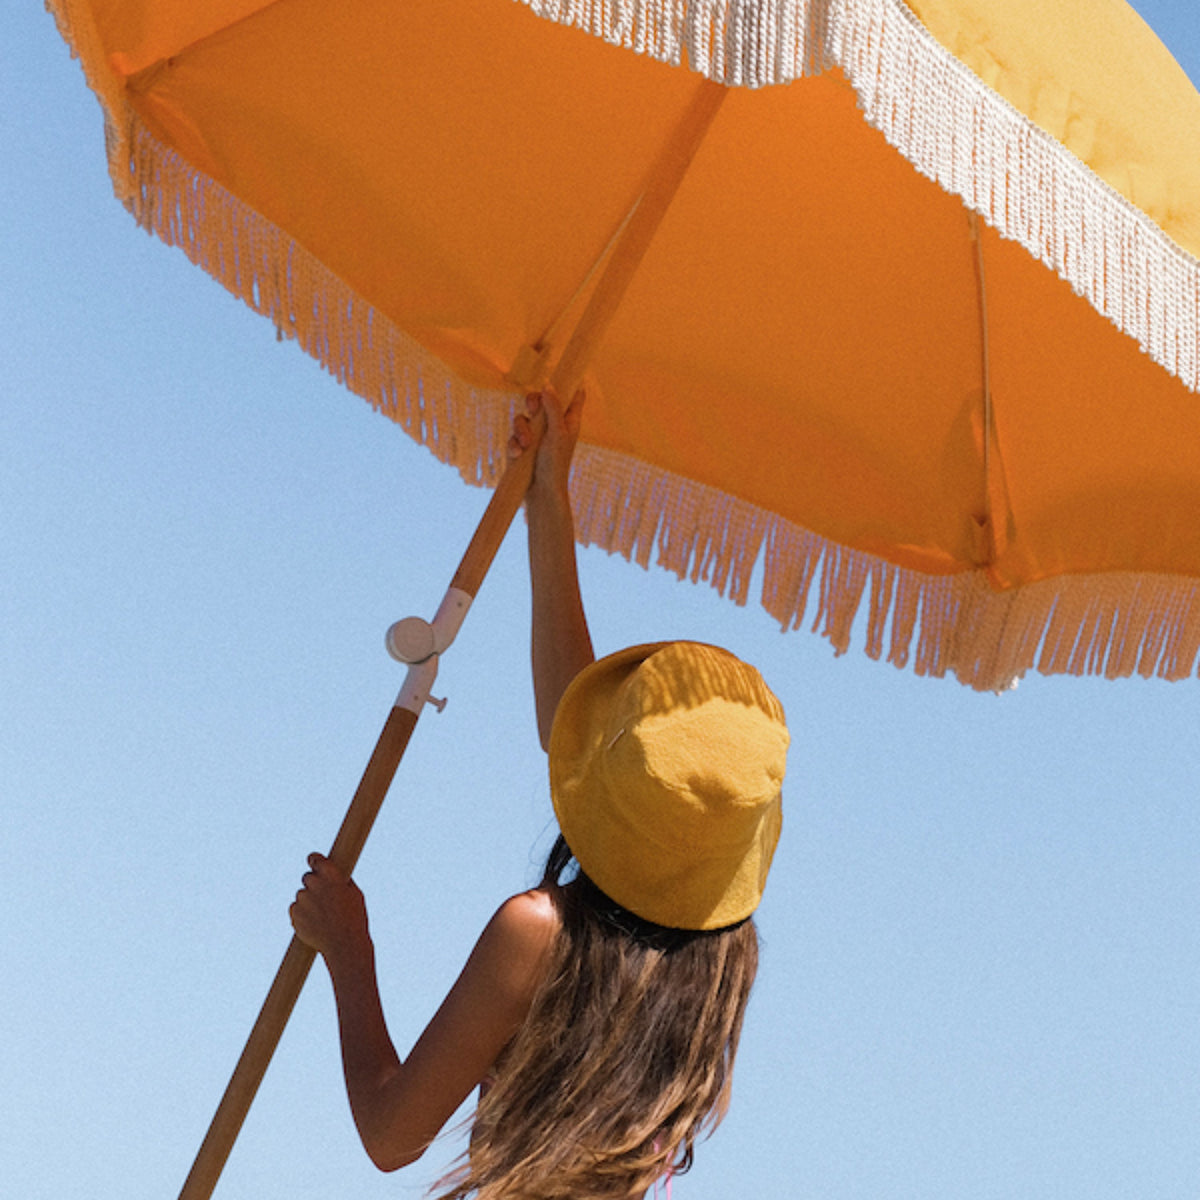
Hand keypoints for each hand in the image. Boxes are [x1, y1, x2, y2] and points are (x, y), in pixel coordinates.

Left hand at [290, 852, 370, 963]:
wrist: (344, 944)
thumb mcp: (354, 893)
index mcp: (330, 873)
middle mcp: (314, 882)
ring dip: (309, 902)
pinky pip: (296, 909)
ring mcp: (302, 898)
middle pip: (307, 877)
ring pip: (302, 895)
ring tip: (323, 916)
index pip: (314, 858)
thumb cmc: (354, 918)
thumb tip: (335, 872)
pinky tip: (315, 923)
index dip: (315, 861)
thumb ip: (341, 880)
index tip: (315, 864)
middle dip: (314, 885)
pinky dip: (302, 914)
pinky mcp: (294, 913)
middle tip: (325, 898)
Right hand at [508, 387, 584, 505]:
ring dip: (521, 429)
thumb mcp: (557, 432)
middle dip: (532, 402)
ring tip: (526, 445)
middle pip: (540, 399)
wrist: (542, 492)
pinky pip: (514, 436)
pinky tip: (518, 454)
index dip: (569, 381)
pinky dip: (515, 444)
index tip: (561, 368)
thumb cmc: (556, 464)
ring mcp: (536, 435)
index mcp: (568, 420)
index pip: (573, 395)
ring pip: (522, 417)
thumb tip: (548, 384)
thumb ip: (553, 407)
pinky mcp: (522, 447)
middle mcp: (553, 425)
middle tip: (532, 408)